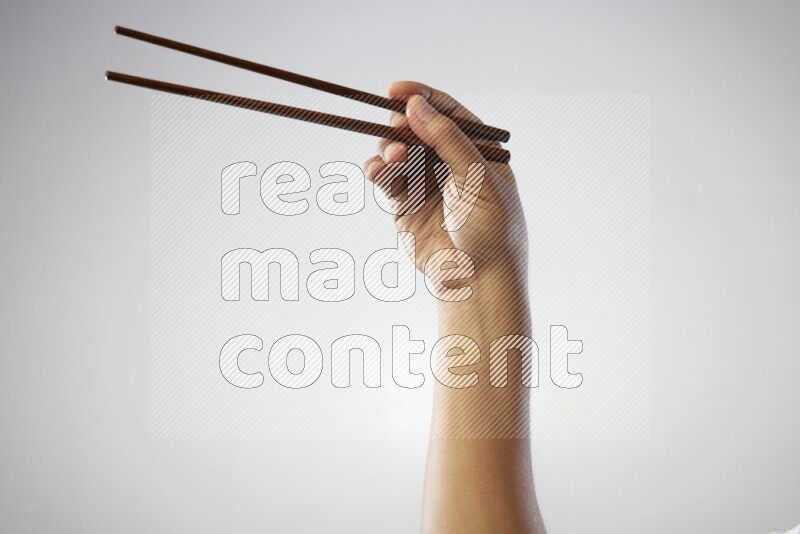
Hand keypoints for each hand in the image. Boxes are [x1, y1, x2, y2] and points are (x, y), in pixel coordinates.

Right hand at [364, 81, 527, 276]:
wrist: (476, 280)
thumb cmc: (491, 229)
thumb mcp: (478, 177)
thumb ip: (447, 140)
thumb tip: (416, 105)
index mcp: (476, 150)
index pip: (447, 112)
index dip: (421, 96)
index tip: (395, 89)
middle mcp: (449, 163)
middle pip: (416, 129)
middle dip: (400, 124)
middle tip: (395, 127)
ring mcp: (425, 183)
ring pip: (397, 152)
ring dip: (389, 149)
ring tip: (393, 159)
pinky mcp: (405, 206)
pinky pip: (386, 180)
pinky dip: (378, 172)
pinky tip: (377, 171)